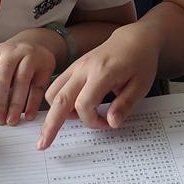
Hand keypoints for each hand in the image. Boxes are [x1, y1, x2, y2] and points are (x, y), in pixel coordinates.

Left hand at [0, 30, 58, 125]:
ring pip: (21, 81)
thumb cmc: (12, 61)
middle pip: (1, 78)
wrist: (37, 41)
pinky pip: (38, 86)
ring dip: (15, 104)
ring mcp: (28, 57)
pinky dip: (33, 103)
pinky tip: (28, 115)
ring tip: (12, 120)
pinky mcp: (45, 64)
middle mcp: (9, 53)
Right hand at [38, 23, 159, 149]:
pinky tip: (72, 109)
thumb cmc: (140, 61)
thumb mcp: (141, 86)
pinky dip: (59, 101)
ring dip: (56, 112)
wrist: (134, 39)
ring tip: (72, 122)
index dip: (92, 121)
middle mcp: (83, 69)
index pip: (84, 105)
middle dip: (50, 125)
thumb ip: (125, 105)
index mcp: (102, 73)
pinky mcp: (74, 68)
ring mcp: (76, 67)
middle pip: (59, 100)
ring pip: (53, 92)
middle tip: (42, 144)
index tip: (107, 123)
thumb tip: (111, 124)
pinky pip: (57, 86)